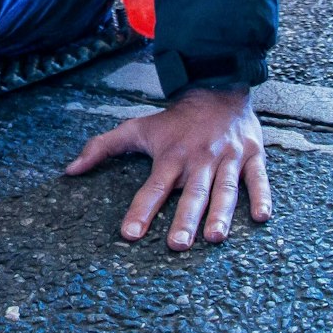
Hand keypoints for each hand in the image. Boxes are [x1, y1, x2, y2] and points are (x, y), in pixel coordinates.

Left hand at [64, 86, 271, 249]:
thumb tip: (70, 170)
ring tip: (215, 237)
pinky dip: (262, 196)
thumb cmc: (174, 118)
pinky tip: (262, 217)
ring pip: (225, 189)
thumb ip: (102, 147)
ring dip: (221, 214)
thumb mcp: (137, 128)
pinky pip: (259, 178)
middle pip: (191, 194)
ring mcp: (227, 158)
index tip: (129, 234)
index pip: (152, 188)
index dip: (141, 211)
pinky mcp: (252, 156)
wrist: (215, 86)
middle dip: (184, 220)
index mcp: (171, 156)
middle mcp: (198, 159)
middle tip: (176, 245)